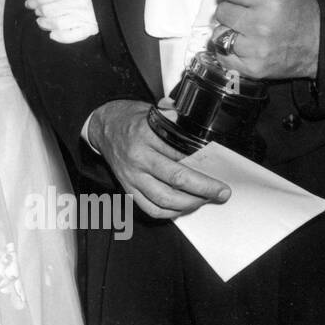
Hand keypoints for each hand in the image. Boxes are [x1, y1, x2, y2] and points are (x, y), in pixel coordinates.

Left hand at [24, 0, 97, 42]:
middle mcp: (77, 3)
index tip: (30, 3)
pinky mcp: (91, 27)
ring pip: (57, 24)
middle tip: (38, 10)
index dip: (33, 1)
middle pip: (48, 10)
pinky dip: (59, 37)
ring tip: (42, 20)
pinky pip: (72, 36)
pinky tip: (53, 33)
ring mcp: (84, 17)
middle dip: (38, 11)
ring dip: (45, 24)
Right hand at [87, 100, 230, 218]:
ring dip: (189, 203)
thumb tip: (196, 121)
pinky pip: (150, 208)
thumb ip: (175, 116)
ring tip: (203, 200)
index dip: (203, 167)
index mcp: (145, 136)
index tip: (220, 175)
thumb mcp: (153, 111)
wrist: (104, 127)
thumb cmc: (130, 120)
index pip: (180, 155)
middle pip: (175, 179)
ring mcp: (132, 176)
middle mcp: (138, 158)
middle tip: (220, 192)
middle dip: (203, 189)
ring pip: (164, 199)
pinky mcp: (128, 188)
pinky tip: (182, 208)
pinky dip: (169, 213)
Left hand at [212, 0, 318, 79]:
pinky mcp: (252, 67)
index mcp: (272, 2)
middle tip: (247, 12)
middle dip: (232, 9)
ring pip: (219, 32)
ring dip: (230, 30)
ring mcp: (255, 49)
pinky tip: (243, 44)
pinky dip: (228, 50)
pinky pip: (222, 54)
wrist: (319, 48)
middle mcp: (262, 26)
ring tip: (247, 29)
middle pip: (222, 10)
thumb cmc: (304, 17)